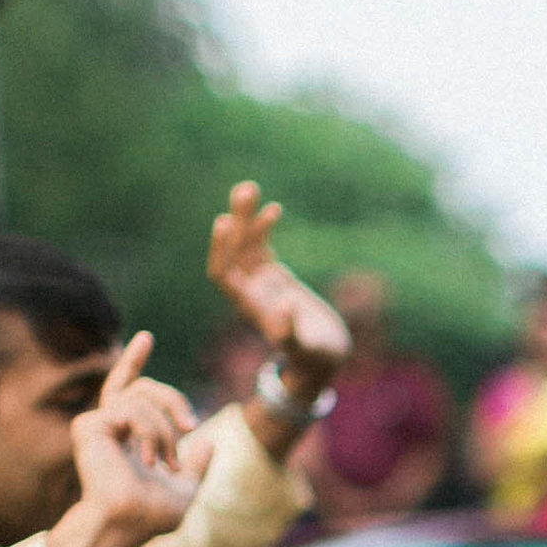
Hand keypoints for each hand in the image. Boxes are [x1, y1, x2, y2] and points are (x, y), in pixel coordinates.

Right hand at [51, 352, 199, 546]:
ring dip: (164, 430)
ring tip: (165, 462)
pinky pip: (131, 410)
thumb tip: (211, 443)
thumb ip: (197, 465)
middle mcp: (107, 426)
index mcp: (126, 436)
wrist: (129, 525)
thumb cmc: (152, 517)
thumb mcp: (186, 488)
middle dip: (173, 400)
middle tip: (191, 426)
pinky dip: (150, 432)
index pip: (129, 390)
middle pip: (144, 387)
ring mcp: (95, 424)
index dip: (135, 362)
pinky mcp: (88, 426)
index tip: (146, 337)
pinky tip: (148, 459)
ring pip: (142, 398)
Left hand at [209, 182, 349, 381]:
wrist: (325, 358)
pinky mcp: (274, 277)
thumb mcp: (308, 348)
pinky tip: (273, 208)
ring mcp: (261, 283)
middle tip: (244, 191)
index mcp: (250, 308)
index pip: (224, 274)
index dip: (222, 249)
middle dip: (237, 222)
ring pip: (245, 245)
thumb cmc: (316, 358)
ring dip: (246, 218)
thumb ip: (292, 330)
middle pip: (232, 252)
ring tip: (249, 188)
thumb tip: (285, 303)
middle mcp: (249, 292)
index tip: (226, 222)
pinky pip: (261, 247)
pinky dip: (264, 228)